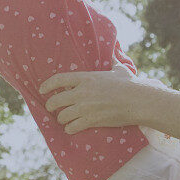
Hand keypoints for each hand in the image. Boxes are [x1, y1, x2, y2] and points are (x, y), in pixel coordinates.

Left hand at [40, 66, 158, 133]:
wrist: (139, 101)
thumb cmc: (130, 84)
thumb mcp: (119, 69)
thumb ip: (112, 60)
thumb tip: (114, 51)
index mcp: (86, 78)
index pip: (59, 79)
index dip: (47, 85)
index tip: (41, 89)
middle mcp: (82, 92)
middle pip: (56, 100)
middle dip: (50, 105)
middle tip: (50, 107)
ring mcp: (85, 107)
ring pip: (63, 116)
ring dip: (61, 119)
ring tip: (62, 120)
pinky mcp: (91, 120)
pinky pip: (72, 127)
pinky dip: (70, 128)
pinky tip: (71, 128)